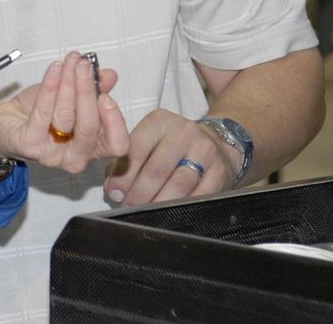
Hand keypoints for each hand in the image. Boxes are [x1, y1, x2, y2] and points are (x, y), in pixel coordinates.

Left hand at [0, 51, 129, 175]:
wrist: (2, 123)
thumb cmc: (37, 113)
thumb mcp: (68, 97)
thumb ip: (92, 88)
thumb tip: (108, 75)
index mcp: (91, 147)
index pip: (117, 144)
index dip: (115, 121)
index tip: (106, 94)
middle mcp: (74, 156)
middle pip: (90, 127)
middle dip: (88, 91)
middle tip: (85, 66)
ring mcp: (51, 154)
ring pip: (66, 116)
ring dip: (68, 82)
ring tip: (70, 62)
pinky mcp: (30, 144)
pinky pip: (43, 112)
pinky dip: (50, 86)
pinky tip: (54, 70)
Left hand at [103, 109, 236, 205]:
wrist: (215, 143)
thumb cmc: (172, 146)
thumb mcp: (148, 142)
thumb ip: (125, 161)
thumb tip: (112, 188)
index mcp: (159, 121)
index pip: (136, 149)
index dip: (123, 175)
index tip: (115, 193)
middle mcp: (183, 132)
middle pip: (157, 169)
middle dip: (139, 193)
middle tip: (130, 205)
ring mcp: (205, 150)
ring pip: (179, 183)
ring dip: (159, 202)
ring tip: (147, 211)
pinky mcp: (220, 170)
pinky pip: (200, 194)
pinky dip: (183, 206)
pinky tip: (171, 211)